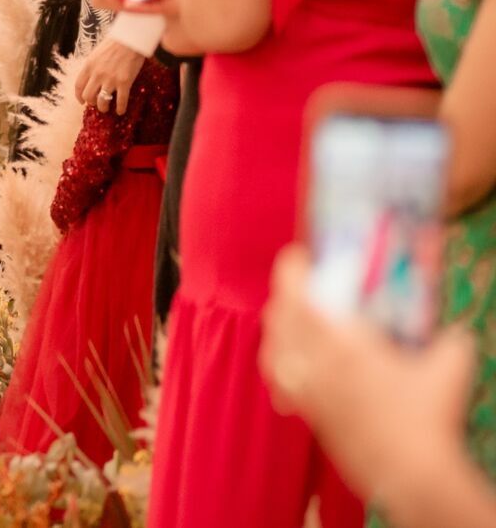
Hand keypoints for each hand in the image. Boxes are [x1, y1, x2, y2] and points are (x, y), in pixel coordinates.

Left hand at [76, 37, 146, 112]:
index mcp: (88, 66)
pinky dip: (120, 109)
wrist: (130, 39)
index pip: (78, 86)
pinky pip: (121, 101)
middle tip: (97, 103)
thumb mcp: (96, 54)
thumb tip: (91, 78)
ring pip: (102, 102)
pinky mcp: (124, 83)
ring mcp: (110, 79)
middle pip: (88, 96)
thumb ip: (92, 66)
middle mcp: (97, 74)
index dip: (79, 96)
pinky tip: (121, 111)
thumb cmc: (114, 43)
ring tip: (106, 108)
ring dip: (103, 107)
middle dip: (91, 102)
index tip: (82, 102)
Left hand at [261, 245, 478, 503]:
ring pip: (273, 347)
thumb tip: (454, 333)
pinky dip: (278, 364)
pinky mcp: (310, 415)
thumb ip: (450, 342)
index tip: (297, 256)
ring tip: (289, 317)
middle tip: (300, 284)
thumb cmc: (429, 418)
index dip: (290, 269)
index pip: (297, 294)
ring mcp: (308, 390)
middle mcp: (314, 362)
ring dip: (278, 326)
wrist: (411, 472)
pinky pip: (279, 381)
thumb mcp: (451, 366)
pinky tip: (286, 362)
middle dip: (286, 294)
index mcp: (342, 341)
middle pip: (279, 316)